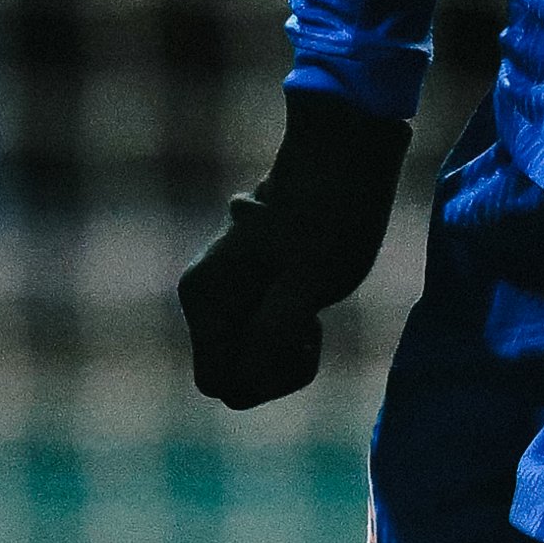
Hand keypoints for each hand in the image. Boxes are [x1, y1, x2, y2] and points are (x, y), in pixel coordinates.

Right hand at [176, 97, 412, 407]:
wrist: (340, 160)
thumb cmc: (329, 217)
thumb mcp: (309, 283)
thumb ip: (273, 334)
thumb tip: (246, 377)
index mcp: (205, 299)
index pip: (218, 383)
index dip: (263, 377)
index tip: (297, 336)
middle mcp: (203, 300)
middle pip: (233, 377)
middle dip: (275, 367)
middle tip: (309, 322)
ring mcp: (222, 296)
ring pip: (247, 362)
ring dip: (284, 352)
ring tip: (311, 308)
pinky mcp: (245, 291)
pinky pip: (258, 341)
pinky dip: (287, 336)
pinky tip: (308, 300)